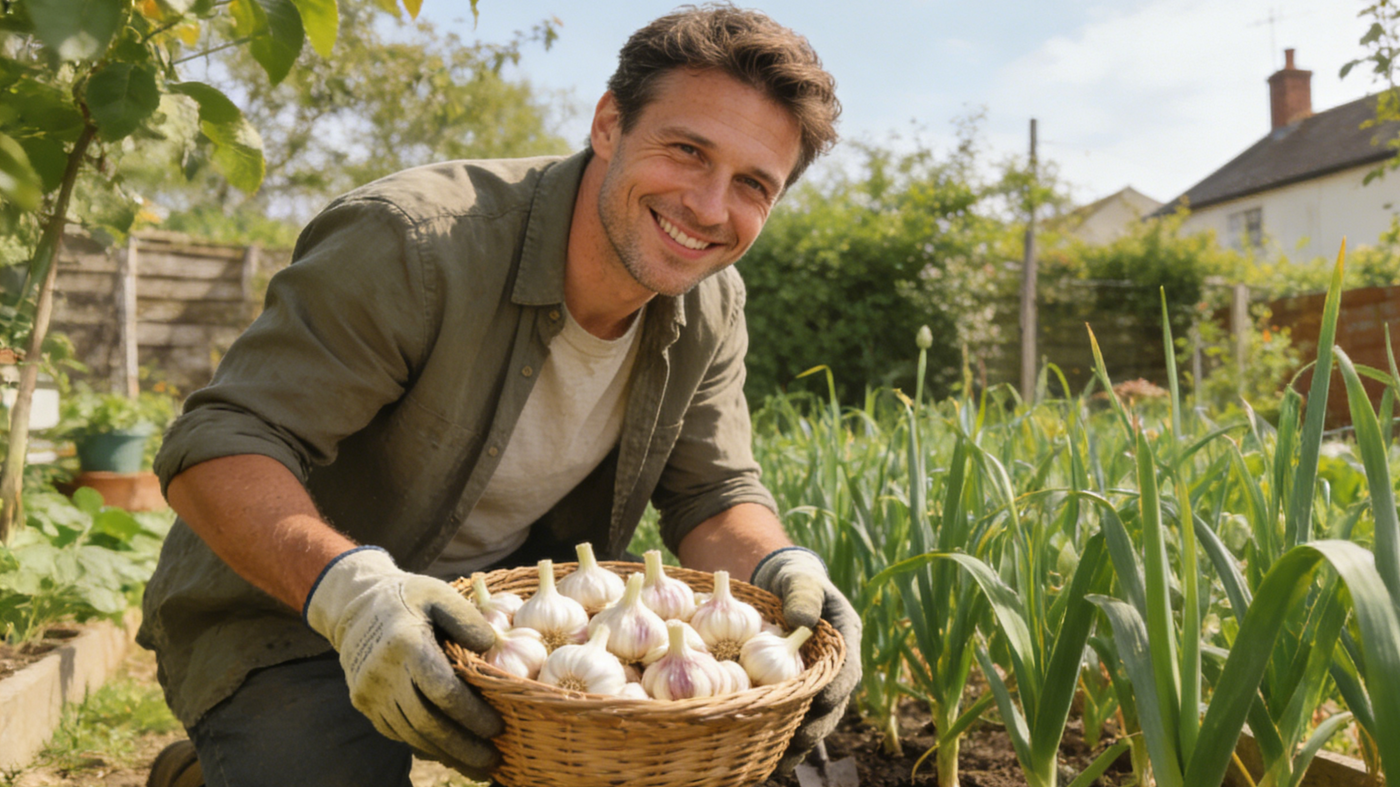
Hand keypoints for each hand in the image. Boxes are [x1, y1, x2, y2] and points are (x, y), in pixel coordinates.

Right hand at [304, 546, 502, 777]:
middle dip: (462, 746)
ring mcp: (370, 693)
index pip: (443, 692)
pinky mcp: (364, 704)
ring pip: (411, 734)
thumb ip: (467, 618)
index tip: (498, 728)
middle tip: (493, 760)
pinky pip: (398, 732)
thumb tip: (492, 646)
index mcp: (406, 644)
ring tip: (478, 764)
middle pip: (427, 723)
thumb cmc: (407, 598)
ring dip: (446, 753)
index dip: (472, 714)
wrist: (354, 606)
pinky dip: (425, 746)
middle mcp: (384, 674)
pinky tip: (450, 753)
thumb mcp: (438, 593)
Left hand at [751, 547, 861, 772]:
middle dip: (815, 727)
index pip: (846, 671)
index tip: (822, 702)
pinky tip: (760, 757)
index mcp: (845, 642)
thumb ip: (803, 595)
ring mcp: (814, 681)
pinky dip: (777, 735)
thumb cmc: (796, 580)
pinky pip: (788, 714)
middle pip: (830, 704)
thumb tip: (800, 619)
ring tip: (779, 765)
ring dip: (797, 741)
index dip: (835, 689)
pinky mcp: (793, 688)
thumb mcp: (801, 580)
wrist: (782, 586)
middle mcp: (834, 668)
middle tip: (798, 746)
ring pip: (811, 717)